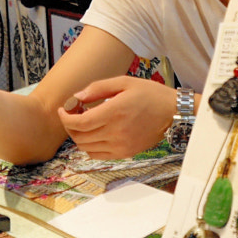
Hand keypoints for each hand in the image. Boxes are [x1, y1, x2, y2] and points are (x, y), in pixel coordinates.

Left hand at [58, 75, 175, 160]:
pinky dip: (90, 147)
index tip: (64, 110)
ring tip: (84, 124)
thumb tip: (77, 97)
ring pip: (86, 148)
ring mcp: (120, 145)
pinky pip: (98, 155)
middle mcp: (116, 132)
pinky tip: (94, 135)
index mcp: (114, 112)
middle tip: (72, 115)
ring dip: (79, 137)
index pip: (79, 123)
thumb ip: (98, 88)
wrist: (172, 112)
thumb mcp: (124, 82)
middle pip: (79, 137)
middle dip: (70, 126)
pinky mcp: (125, 153)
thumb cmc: (150, 95)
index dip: (65, 118)